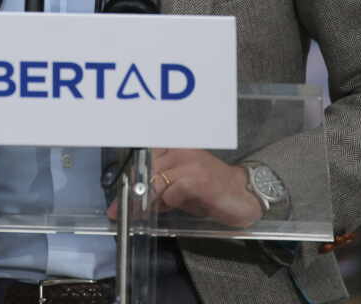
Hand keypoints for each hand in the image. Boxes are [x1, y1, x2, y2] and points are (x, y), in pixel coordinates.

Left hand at [107, 148, 261, 227]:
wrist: (243, 195)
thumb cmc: (210, 191)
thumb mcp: (179, 188)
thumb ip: (157, 189)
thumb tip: (131, 201)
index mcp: (174, 147)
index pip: (143, 157)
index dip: (128, 176)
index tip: (117, 196)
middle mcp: (181, 150)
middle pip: (146, 168)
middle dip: (131, 192)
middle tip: (117, 211)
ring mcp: (190, 162)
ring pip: (156, 179)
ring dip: (145, 200)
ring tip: (137, 213)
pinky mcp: (199, 178)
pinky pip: (173, 190)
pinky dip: (168, 201)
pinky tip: (172, 207)